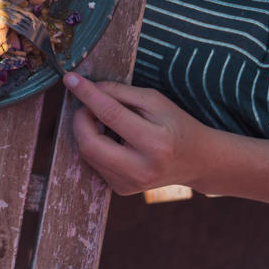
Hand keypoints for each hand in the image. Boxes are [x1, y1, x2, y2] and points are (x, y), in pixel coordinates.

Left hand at [64, 72, 215, 193]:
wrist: (198, 162)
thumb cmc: (177, 126)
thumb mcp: (155, 101)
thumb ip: (120, 93)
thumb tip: (87, 88)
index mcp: (156, 144)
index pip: (110, 114)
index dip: (87, 94)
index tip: (70, 78)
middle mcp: (141, 169)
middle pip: (88, 142)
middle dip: (80, 118)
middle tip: (88, 104)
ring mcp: (130, 184)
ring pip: (87, 153)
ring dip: (86, 130)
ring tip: (105, 120)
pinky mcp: (121, 189)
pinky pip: (94, 162)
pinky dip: (95, 144)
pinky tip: (112, 138)